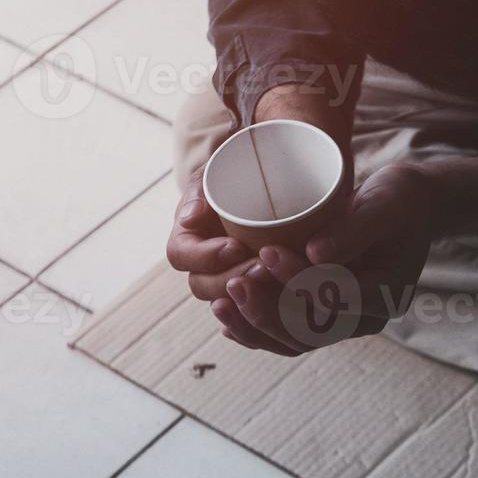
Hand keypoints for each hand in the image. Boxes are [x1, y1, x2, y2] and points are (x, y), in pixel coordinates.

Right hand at [169, 83, 348, 304]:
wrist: (279, 173)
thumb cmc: (241, 169)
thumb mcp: (218, 171)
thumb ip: (201, 190)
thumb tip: (189, 218)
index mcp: (189, 237)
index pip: (182, 256)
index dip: (204, 257)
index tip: (235, 246)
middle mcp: (205, 264)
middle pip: (204, 287)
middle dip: (232, 279)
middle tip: (264, 267)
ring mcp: (232, 278)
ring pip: (232, 302)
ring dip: (254, 296)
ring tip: (281, 280)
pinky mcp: (261, 287)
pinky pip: (259, 308)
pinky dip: (273, 308)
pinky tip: (296, 301)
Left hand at [214, 154, 477, 355]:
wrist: (414, 208)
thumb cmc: (401, 200)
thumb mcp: (385, 203)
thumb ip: (353, 230)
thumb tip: (314, 254)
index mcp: (385, 294)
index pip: (335, 298)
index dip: (297, 281)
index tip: (266, 251)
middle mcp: (367, 317)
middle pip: (312, 332)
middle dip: (267, 312)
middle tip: (233, 285)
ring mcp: (348, 320)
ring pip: (297, 340)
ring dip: (256, 326)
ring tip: (221, 305)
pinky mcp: (329, 313)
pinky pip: (291, 333)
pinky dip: (259, 331)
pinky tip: (229, 321)